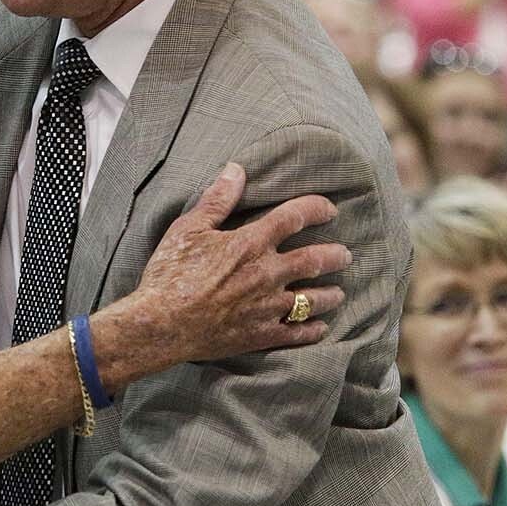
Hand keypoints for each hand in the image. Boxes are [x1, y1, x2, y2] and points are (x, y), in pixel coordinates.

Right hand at [120, 163, 347, 367]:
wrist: (161, 326)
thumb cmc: (169, 274)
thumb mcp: (188, 228)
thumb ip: (217, 200)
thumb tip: (237, 169)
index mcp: (250, 243)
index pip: (294, 217)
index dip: (316, 209)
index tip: (329, 209)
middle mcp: (266, 274)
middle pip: (315, 260)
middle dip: (335, 256)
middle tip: (346, 255)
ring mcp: (267, 307)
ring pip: (313, 300)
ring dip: (330, 295)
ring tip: (339, 293)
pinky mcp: (260, 336)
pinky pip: (297, 334)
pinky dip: (312, 331)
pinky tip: (320, 328)